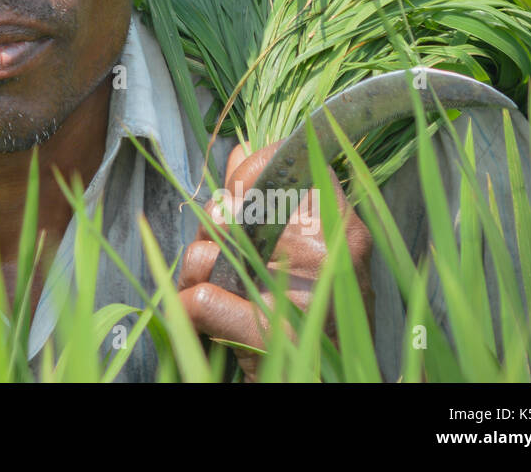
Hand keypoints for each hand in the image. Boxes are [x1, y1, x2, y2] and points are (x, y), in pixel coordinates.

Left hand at [176, 140, 373, 380]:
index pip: (283, 161)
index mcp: (342, 227)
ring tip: (211, 287)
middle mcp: (326, 254)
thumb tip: (240, 148)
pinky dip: (188, 308)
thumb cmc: (318, 317)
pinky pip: (200, 299)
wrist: (334, 382)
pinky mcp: (266, 334)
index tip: (240, 199)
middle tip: (221, 250)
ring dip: (195, 269)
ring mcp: (299, 295)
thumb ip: (273, 197)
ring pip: (208, 251)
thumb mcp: (309, 252)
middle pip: (231, 206)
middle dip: (211, 227)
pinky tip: (202, 317)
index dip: (246, 173)